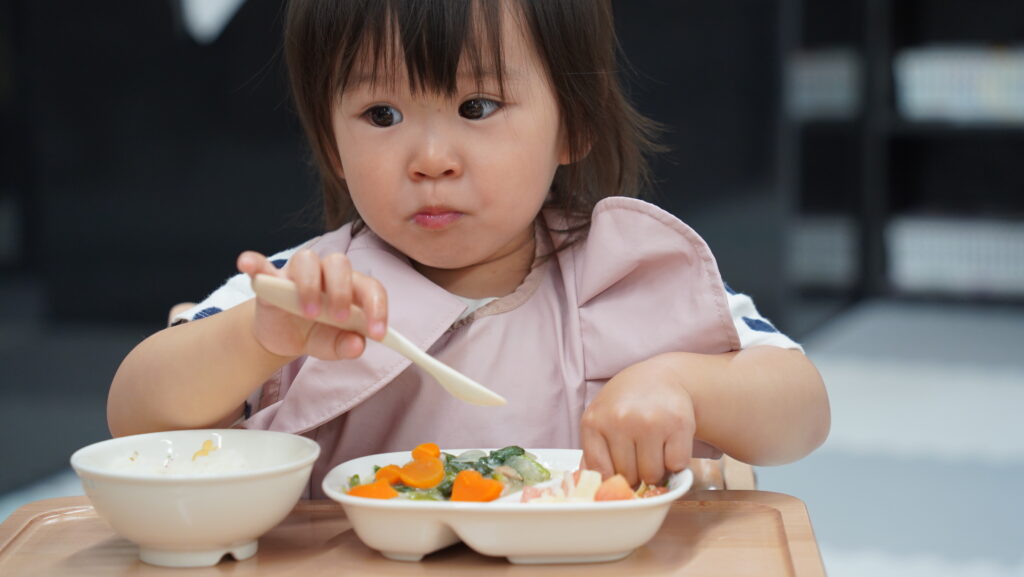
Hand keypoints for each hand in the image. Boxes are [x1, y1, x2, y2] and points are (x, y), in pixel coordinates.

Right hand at [236, 249, 387, 359]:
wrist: (282, 336)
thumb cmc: (315, 333)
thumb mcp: (331, 345)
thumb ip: (345, 346)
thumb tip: (358, 345)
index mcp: (350, 286)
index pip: (370, 287)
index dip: (377, 308)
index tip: (378, 333)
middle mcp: (326, 273)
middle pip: (339, 264)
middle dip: (342, 290)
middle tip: (340, 317)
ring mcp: (295, 273)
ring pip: (306, 259)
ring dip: (309, 284)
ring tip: (309, 312)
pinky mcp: (268, 279)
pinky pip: (260, 264)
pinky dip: (254, 262)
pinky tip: (247, 264)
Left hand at [580, 358, 694, 485]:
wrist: (662, 376)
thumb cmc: (627, 404)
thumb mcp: (600, 419)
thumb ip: (593, 453)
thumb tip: (594, 492)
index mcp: (593, 422)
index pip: (599, 473)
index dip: (612, 481)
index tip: (620, 477)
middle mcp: (619, 419)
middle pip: (628, 476)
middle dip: (636, 473)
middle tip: (640, 454)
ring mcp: (649, 421)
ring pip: (653, 474)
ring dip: (656, 470)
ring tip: (654, 449)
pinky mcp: (678, 423)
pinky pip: (677, 465)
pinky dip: (676, 462)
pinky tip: (670, 444)